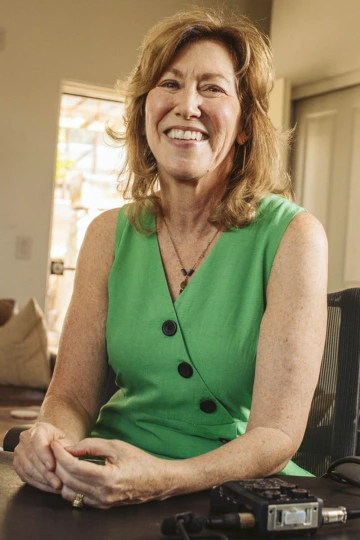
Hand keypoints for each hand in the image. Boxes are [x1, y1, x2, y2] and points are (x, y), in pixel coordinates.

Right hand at [13, 422, 74, 492]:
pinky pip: (24, 476)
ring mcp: (19, 451)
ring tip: (55, 486)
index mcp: (39, 428)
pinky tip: (48, 487)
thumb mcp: (67, 441)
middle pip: (32, 457)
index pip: (37, 440)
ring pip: (27, 468)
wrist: (53, 445)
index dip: (44, 455)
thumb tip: (64, 452)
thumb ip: (66, 446)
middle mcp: (25, 438)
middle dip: (45, 472)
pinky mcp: (17, 464)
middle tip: (58, 483)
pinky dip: (37, 483)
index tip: (52, 467)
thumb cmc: (62, 443)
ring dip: (42, 480)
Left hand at [51, 438, 173, 508]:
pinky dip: (71, 485)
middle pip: (68, 480)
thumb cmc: (139, 461)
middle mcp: (102, 494)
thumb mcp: (116, 446)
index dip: (61, 455)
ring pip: (69, 493)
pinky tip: (73, 473)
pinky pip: (77, 498)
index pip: (74, 467)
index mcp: (107, 478)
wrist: (157, 481)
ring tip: (65, 461)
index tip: (55, 444)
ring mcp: (101, 503)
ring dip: (62, 476)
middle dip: (58, 463)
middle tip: (57, 450)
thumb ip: (92, 445)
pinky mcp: (101, 506)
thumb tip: (70, 447)